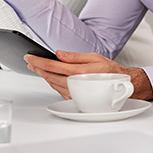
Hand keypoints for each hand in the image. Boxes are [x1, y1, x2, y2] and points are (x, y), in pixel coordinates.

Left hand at [25, 51, 152, 99]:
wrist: (123, 87)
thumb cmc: (111, 72)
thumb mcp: (94, 57)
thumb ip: (74, 56)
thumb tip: (58, 54)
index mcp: (79, 72)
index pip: (52, 66)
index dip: (38, 61)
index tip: (29, 57)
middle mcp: (75, 84)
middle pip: (49, 76)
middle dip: (37, 68)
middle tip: (29, 61)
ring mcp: (75, 93)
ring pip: (52, 84)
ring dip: (43, 76)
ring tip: (36, 67)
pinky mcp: (76, 98)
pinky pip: (59, 90)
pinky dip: (52, 83)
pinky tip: (49, 77)